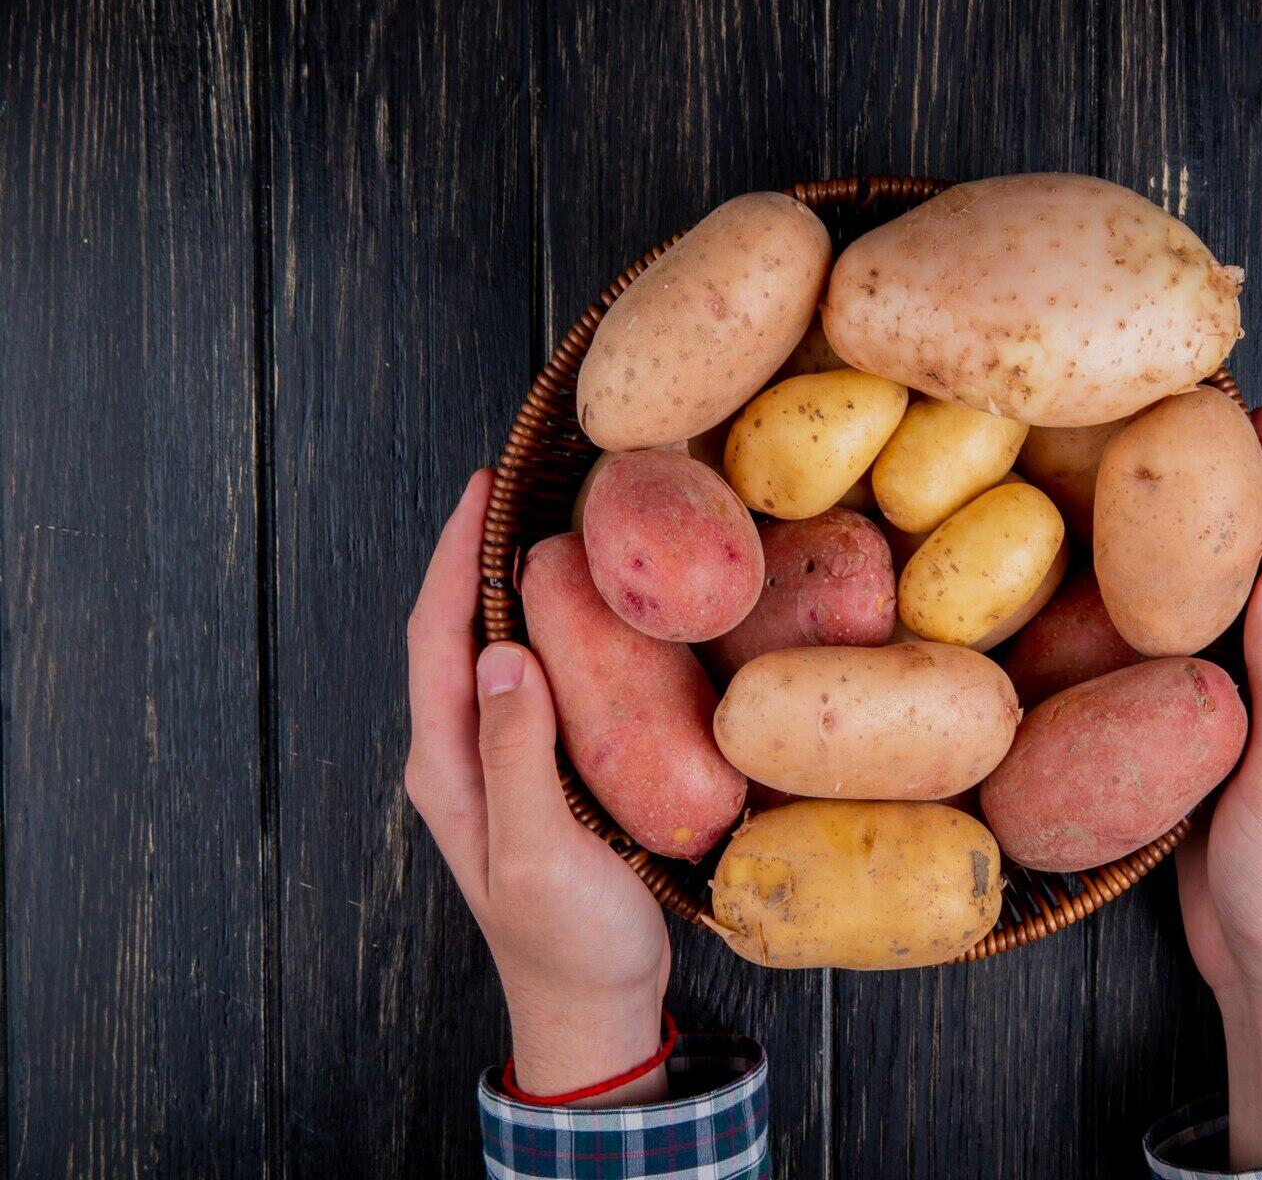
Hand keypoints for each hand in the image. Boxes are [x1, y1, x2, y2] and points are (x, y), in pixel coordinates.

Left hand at [405, 470, 672, 1104]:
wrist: (593, 1007)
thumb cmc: (568, 942)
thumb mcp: (540, 851)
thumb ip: (515, 756)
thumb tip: (502, 653)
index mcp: (446, 766)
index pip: (436, 636)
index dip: (455, 556)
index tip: (485, 487)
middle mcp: (459, 755)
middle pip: (455, 630)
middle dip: (479, 551)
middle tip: (527, 485)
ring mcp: (496, 764)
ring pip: (492, 651)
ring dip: (512, 585)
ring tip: (556, 526)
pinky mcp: (537, 774)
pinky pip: (534, 682)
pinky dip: (551, 630)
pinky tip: (592, 613)